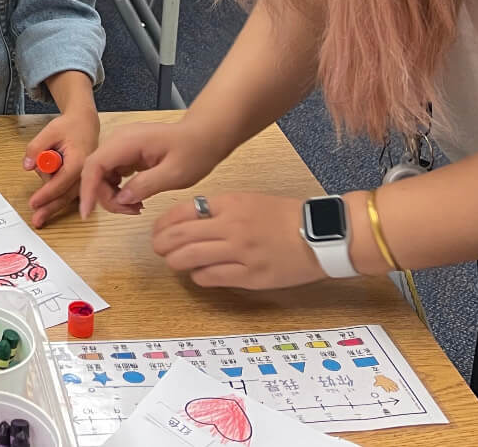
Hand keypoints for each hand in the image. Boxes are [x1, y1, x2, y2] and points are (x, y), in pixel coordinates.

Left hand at [24, 108, 99, 227]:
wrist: (86, 123)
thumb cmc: (70, 127)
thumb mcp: (50, 131)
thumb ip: (36, 147)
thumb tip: (27, 166)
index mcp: (80, 161)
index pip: (61, 182)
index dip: (46, 194)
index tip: (33, 203)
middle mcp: (85, 173)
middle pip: (66, 196)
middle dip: (50, 208)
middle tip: (37, 220)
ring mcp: (84, 179)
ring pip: (66, 196)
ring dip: (51, 195)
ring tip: (47, 160)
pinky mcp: (81, 181)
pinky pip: (68, 191)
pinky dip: (57, 192)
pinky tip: (48, 180)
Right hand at [80, 119, 223, 217]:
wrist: (205, 136)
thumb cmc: (194, 151)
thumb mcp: (175, 174)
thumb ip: (145, 185)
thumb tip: (121, 198)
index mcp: (128, 141)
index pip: (95, 164)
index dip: (87, 189)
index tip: (87, 213)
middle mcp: (120, 140)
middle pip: (95, 170)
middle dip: (105, 196)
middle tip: (130, 211)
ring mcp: (123, 145)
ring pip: (102, 173)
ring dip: (112, 195)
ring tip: (136, 207)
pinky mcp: (128, 153)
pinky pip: (113, 173)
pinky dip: (119, 189)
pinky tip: (136, 198)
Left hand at [152, 192, 324, 289]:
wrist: (319, 234)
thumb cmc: (284, 215)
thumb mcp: (248, 200)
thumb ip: (219, 209)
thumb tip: (189, 221)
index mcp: (229, 204)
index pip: (182, 211)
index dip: (163, 223)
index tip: (158, 230)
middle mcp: (231, 226)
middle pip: (181, 236)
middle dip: (162, 243)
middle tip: (158, 248)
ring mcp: (240, 252)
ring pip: (191, 258)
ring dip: (175, 261)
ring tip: (173, 262)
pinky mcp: (251, 276)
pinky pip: (212, 277)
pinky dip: (199, 276)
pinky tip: (198, 274)